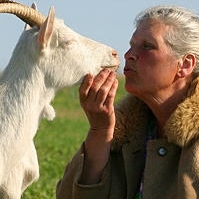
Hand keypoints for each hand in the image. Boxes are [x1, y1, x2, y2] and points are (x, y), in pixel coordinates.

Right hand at [77, 69, 118, 184]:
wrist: (101, 128)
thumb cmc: (95, 113)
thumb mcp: (89, 104)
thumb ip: (90, 93)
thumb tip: (96, 75)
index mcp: (83, 102)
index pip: (82, 90)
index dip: (86, 81)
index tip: (91, 73)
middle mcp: (89, 105)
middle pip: (95, 88)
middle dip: (101, 77)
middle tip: (106, 70)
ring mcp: (98, 108)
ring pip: (103, 90)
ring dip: (109, 80)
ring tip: (112, 74)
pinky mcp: (107, 110)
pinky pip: (111, 96)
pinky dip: (113, 87)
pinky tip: (116, 81)